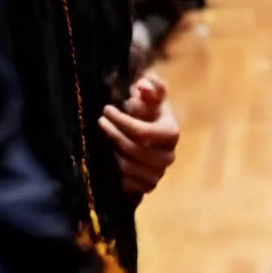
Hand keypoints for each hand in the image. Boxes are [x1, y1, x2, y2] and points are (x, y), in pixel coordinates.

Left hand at [99, 74, 178, 196]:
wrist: (149, 137)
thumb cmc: (148, 112)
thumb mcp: (150, 96)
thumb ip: (150, 86)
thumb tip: (142, 86)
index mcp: (171, 133)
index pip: (143, 132)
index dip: (122, 122)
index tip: (106, 110)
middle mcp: (169, 156)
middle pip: (134, 150)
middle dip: (113, 135)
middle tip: (100, 122)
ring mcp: (159, 173)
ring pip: (128, 167)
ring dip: (111, 152)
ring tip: (102, 138)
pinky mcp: (148, 186)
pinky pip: (127, 183)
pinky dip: (114, 171)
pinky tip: (107, 156)